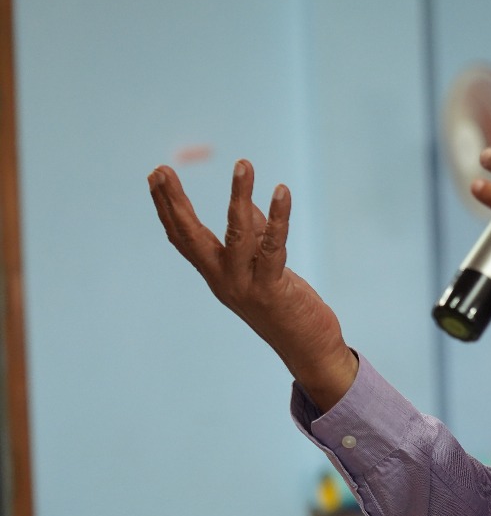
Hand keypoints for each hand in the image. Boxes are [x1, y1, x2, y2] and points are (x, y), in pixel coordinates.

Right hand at [147, 160, 355, 410]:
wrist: (308, 350)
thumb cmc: (287, 306)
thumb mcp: (265, 268)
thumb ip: (256, 235)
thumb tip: (248, 202)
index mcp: (217, 275)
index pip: (183, 238)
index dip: (167, 208)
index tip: (156, 177)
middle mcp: (224, 280)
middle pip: (191, 237)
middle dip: (175, 202)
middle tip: (160, 170)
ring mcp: (246, 286)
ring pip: (237, 234)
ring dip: (239, 196)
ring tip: (243, 164)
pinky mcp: (273, 289)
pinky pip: (273, 247)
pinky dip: (278, 217)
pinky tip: (281, 191)